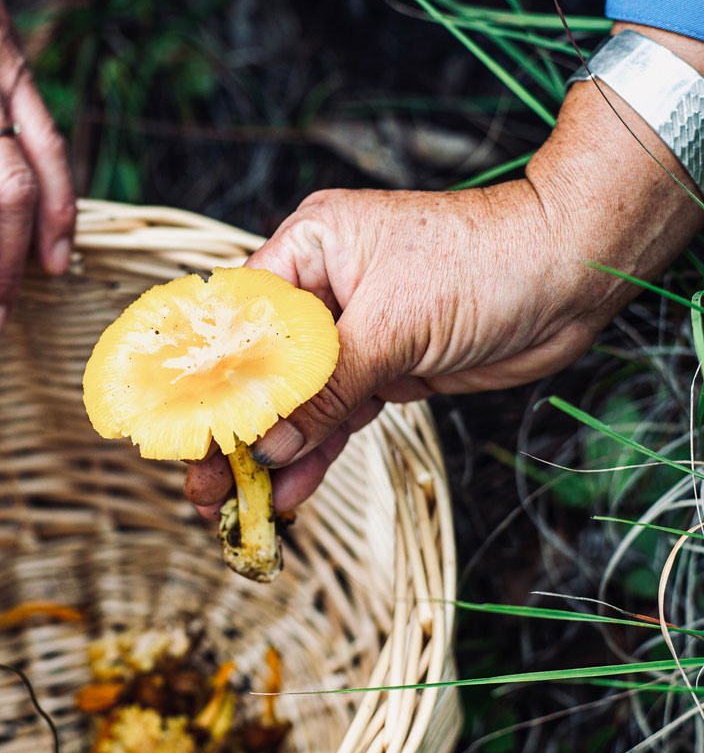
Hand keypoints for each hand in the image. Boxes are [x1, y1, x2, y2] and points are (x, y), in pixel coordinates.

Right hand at [185, 22, 703, 517]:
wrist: (572, 275)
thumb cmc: (484, 265)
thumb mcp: (393, 326)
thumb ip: (326, 388)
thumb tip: (269, 446)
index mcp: (308, 249)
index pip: (237, 317)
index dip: (205, 376)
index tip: (181, 431)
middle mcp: (321, 288)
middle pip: (258, 365)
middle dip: (231, 428)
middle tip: (200, 484)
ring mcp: (352, 332)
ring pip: (296, 400)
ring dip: (270, 453)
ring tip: (236, 503)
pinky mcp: (383, 368)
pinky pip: (335, 417)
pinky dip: (314, 455)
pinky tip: (288, 493)